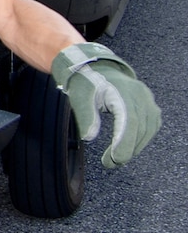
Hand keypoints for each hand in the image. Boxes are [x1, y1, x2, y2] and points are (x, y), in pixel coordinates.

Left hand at [52, 42, 160, 167]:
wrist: (96, 68)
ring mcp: (147, 99)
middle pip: (141, 129)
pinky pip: (151, 125)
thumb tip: (89, 137)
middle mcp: (140, 95)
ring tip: (117, 158)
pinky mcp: (149, 104)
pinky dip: (142, 138)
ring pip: (149, 129)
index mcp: (123, 92)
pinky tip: (130, 146)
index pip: (129, 122)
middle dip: (127, 150)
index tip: (114, 160)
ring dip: (135, 146)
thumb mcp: (80, 98)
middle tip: (110, 163)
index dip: (124, 143)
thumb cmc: (87, 82)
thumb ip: (85, 117)